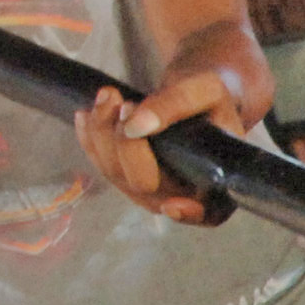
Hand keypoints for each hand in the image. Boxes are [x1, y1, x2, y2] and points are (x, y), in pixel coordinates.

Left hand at [76, 63, 246, 226]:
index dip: (189, 214)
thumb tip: (136, 124)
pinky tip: (87, 113)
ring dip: (103, 133)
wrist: (196, 101)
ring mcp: (150, 192)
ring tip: (109, 96)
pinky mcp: (125, 179)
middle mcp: (182, 196)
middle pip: (145, 185)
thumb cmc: (209, 101)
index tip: (172, 205)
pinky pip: (99, 164)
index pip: (209, 213)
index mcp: (216, 183)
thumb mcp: (207, 90)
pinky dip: (89, 137)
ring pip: (115, 173)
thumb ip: (180, 102)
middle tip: (127, 105)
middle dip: (127, 145)